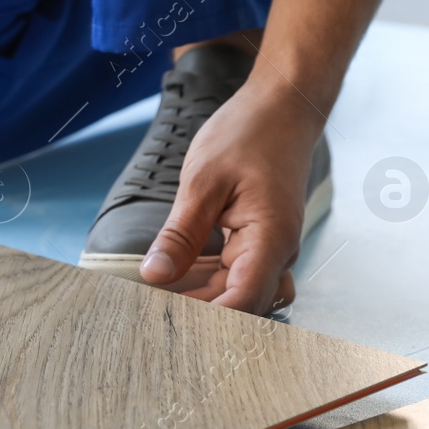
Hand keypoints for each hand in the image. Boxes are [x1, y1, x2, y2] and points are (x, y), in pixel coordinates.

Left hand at [139, 77, 323, 313]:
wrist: (283, 107)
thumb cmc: (250, 133)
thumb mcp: (203, 181)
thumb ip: (180, 234)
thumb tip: (154, 275)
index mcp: (270, 241)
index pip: (242, 304)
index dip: (205, 321)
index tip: (163, 322)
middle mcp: (277, 254)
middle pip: (239, 308)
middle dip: (196, 315)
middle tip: (145, 314)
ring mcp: (270, 251)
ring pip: (236, 297)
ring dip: (201, 303)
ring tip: (154, 301)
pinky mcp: (258, 244)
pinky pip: (234, 278)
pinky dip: (206, 284)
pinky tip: (173, 280)